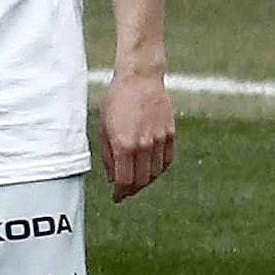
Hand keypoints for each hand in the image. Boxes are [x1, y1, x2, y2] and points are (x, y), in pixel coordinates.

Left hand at [101, 66, 177, 200]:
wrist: (140, 78)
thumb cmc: (117, 101)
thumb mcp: (104, 128)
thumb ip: (108, 156)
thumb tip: (112, 178)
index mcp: (124, 145)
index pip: (124, 181)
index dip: (120, 193)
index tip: (116, 197)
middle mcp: (143, 145)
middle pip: (141, 181)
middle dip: (132, 190)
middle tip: (125, 191)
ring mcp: (159, 139)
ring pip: (155, 173)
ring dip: (146, 181)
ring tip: (137, 180)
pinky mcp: (170, 133)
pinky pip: (167, 160)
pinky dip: (159, 169)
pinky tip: (152, 169)